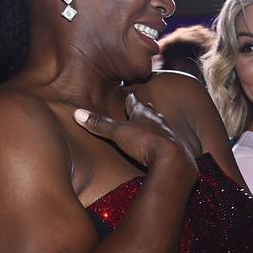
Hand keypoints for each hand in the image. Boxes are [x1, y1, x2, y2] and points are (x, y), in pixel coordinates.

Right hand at [72, 92, 199, 173]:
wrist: (171, 159)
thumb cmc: (144, 142)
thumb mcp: (117, 133)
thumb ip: (99, 124)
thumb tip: (78, 113)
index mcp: (142, 115)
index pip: (135, 103)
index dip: (131, 100)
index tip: (130, 93)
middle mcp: (157, 121)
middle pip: (151, 112)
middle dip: (146, 109)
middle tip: (146, 105)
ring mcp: (168, 134)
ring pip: (162, 124)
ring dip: (158, 123)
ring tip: (157, 122)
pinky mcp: (175, 149)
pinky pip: (169, 141)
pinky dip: (165, 140)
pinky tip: (166, 144)